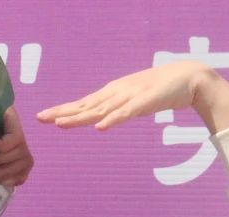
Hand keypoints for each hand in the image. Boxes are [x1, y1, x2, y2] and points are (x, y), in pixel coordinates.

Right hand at [0, 96, 32, 186]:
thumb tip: (8, 184)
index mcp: (6, 143)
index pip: (23, 163)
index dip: (16, 176)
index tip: (1, 183)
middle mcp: (12, 131)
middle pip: (25, 157)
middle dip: (5, 171)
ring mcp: (12, 120)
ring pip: (21, 149)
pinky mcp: (8, 112)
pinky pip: (15, 137)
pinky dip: (2, 147)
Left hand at [0, 108, 33, 186]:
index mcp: (7, 114)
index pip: (16, 135)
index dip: (3, 145)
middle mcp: (13, 131)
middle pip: (20, 151)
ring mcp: (12, 148)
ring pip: (23, 163)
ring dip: (5, 172)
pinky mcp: (7, 163)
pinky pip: (21, 173)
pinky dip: (13, 179)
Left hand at [37, 61, 228, 134]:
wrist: (189, 78)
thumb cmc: (161, 90)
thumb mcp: (134, 102)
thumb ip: (118, 111)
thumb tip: (99, 122)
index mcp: (113, 94)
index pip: (83, 104)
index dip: (63, 111)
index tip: (44, 117)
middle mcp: (117, 93)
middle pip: (85, 106)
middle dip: (62, 112)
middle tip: (40, 119)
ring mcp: (130, 97)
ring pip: (100, 109)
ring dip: (80, 117)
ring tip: (60, 124)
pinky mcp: (145, 102)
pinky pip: (126, 113)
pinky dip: (112, 120)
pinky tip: (99, 127)